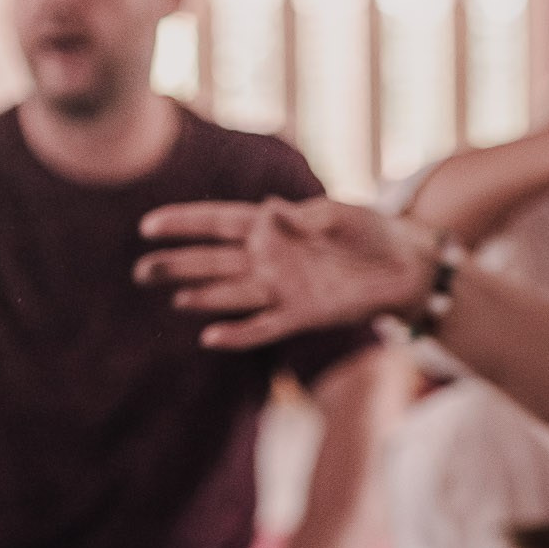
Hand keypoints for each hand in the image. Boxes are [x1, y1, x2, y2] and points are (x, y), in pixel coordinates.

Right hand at [135, 196, 439, 347]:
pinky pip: (264, 327)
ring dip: (203, 296)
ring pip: (231, 293)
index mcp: (271, 224)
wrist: (405, 265)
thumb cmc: (370, 230)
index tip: (148, 226)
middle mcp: (269, 258)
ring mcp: (283, 288)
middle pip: (213, 260)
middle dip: (178, 264)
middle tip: (143, 270)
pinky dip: (239, 333)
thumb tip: (269, 210)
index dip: (184, 223)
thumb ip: (303, 216)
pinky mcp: (302, 315)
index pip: (218, 221)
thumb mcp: (338, 214)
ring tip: (175, 298)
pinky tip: (211, 337)